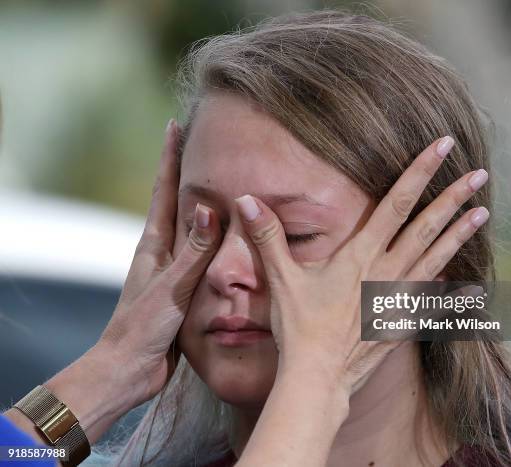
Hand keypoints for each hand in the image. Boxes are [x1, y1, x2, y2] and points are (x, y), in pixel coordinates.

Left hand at [97, 119, 220, 403]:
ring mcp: (172, 268)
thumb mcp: (171, 287)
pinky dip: (213, 239)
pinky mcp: (183, 286)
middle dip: (187, 171)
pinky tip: (226, 239)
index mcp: (155, 243)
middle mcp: (162, 250)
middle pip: (176, 200)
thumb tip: (209, 208)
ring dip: (202, 203)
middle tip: (203, 145)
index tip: (176, 125)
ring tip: (221, 182)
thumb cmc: (143, 327)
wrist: (130, 367)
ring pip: (191, 227)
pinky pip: (201, 253)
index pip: (164, 189)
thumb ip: (193, 251)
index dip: (170, 157)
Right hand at [235, 136, 488, 395]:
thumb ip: (267, 236)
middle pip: (426, 226)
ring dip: (459, 234)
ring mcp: (399, 297)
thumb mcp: (281, 278)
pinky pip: (431, 298)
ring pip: (436, 257)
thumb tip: (246, 199)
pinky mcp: (401, 320)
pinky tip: (466, 280)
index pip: (396, 204)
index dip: (419, 172)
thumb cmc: (299, 327)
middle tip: (480, 174)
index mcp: (361, 255)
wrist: (317, 376)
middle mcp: (387, 271)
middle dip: (453, 197)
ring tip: (483, 213)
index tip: (442, 148)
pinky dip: (450, 286)